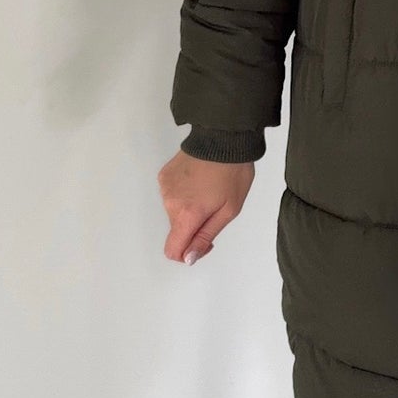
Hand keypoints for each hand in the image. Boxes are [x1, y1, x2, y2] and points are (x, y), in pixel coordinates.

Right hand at [158, 149, 253, 264]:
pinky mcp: (163, 176)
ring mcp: (164, 188)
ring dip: (189, 209)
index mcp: (186, 214)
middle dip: (194, 227)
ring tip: (209, 191)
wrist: (224, 138)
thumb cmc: (233, 173)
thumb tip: (188, 258)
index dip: (187, 253)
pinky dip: (184, 195)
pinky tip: (199, 181)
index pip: (172, 250)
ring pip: (174, 212)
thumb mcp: (229, 211)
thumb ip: (205, 236)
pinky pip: (171, 196)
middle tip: (215, 209)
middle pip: (177, 230)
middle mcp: (169, 202)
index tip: (204, 243)